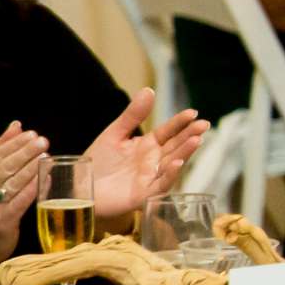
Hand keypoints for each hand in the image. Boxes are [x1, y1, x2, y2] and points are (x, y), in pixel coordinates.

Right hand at [0, 122, 46, 259]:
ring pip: (13, 182)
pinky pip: (21, 201)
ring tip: (46, 157)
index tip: (32, 133)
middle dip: (25, 152)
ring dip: (31, 169)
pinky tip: (47, 179)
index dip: (15, 143)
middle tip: (43, 141)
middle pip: (5, 166)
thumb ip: (2, 150)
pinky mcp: (3, 219)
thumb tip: (16, 125)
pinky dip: (34, 189)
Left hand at [84, 90, 210, 220]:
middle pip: (176, 146)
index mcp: (148, 145)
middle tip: (204, 125)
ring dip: (185, 152)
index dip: (180, 122)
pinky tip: (177, 163)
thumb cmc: (98, 162)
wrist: (81, 188)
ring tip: (197, 140)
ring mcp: (151, 177)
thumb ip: (132, 115)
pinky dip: (170, 175)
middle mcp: (154, 161)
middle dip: (190, 135)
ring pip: (173, 164)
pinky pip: (160, 185)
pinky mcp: (144, 194)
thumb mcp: (114, 134)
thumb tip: (149, 90)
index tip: (193, 113)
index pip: (168, 131)